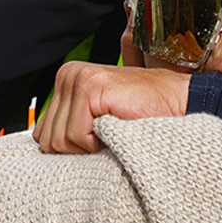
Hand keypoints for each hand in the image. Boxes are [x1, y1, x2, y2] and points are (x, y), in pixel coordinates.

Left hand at [33, 62, 190, 152]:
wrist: (178, 104)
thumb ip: (70, 125)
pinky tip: (116, 127)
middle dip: (77, 148)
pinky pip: (76, 135)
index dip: (71, 147)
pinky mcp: (89, 87)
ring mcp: (77, 78)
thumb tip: (45, 147)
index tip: (97, 138)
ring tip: (112, 130)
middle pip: (47, 139)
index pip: (42, 133)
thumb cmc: (143, 115)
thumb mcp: (97, 119)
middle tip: (106, 136)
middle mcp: (67, 74)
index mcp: (65, 79)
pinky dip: (97, 142)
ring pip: (60, 140)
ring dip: (89, 146)